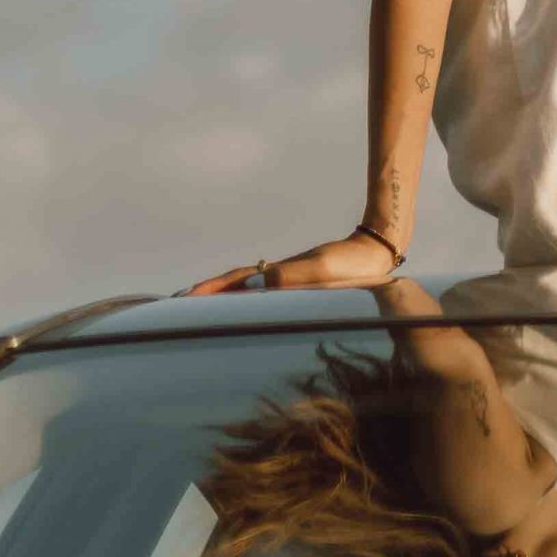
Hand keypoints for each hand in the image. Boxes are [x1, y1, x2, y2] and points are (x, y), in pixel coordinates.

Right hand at [182, 230, 403, 295]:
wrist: (375, 252)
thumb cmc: (351, 266)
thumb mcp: (323, 270)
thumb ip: (292, 276)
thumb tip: (259, 283)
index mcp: (279, 273)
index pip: (237, 282)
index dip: (211, 291)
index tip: (184, 299)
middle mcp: (279, 274)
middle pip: (236, 282)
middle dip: (208, 292)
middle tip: (180, 302)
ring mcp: (287, 276)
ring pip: (247, 284)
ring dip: (223, 294)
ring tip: (202, 304)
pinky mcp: (299, 281)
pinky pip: (262, 289)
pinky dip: (244, 294)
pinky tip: (243, 302)